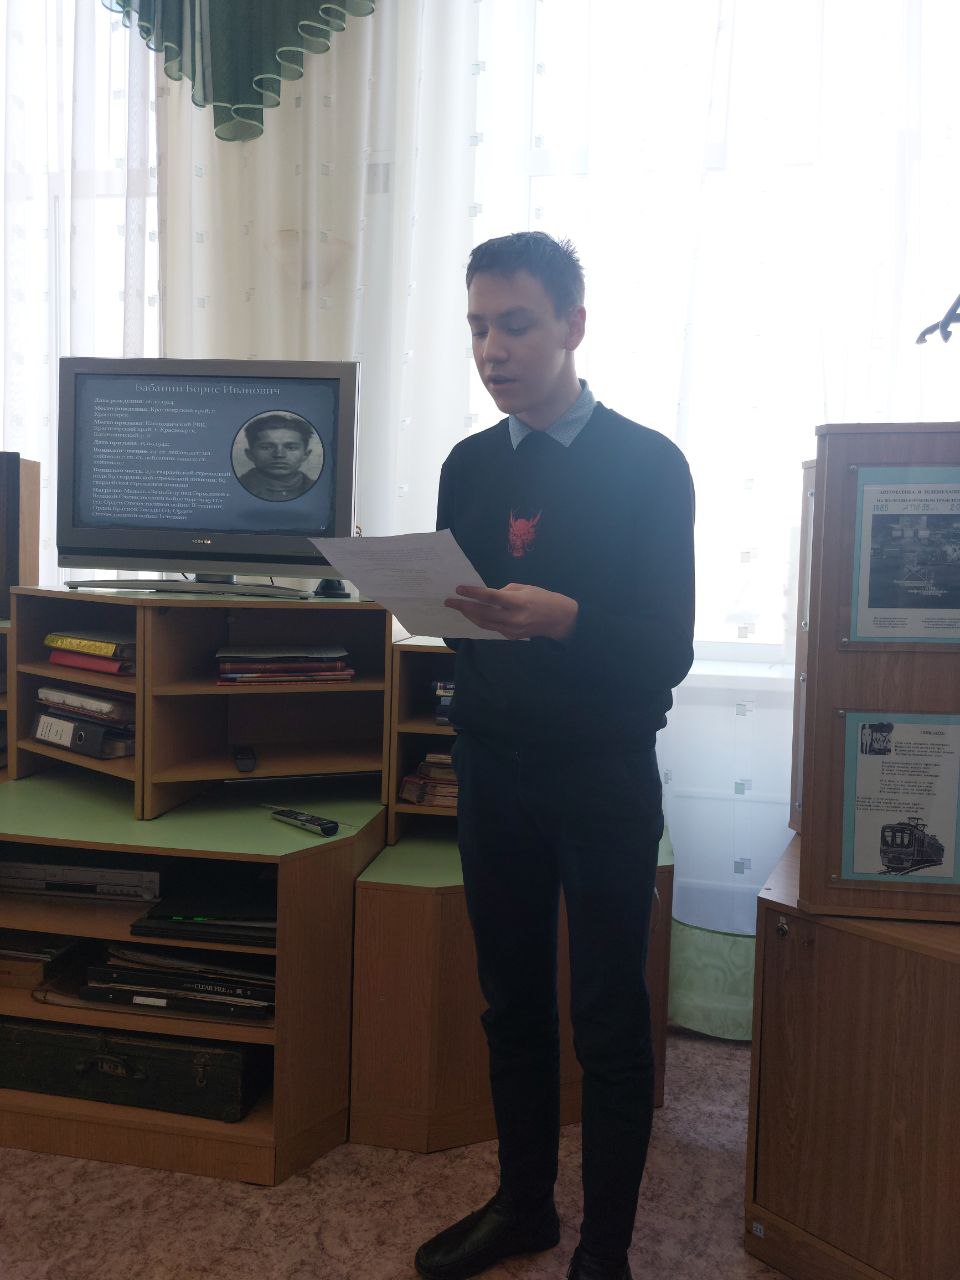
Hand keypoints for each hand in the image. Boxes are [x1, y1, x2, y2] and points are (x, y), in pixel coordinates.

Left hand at [443, 583, 577, 640]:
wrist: (558, 619)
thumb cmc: (542, 598)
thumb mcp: (525, 588)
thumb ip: (505, 592)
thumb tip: (487, 596)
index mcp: (517, 602)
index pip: (490, 597)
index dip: (473, 593)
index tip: (458, 589)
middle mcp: (513, 618)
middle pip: (482, 613)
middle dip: (464, 607)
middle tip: (449, 602)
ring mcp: (511, 630)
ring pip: (484, 623)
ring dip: (469, 615)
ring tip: (459, 608)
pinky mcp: (511, 636)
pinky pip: (492, 628)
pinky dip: (482, 621)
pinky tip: (475, 615)